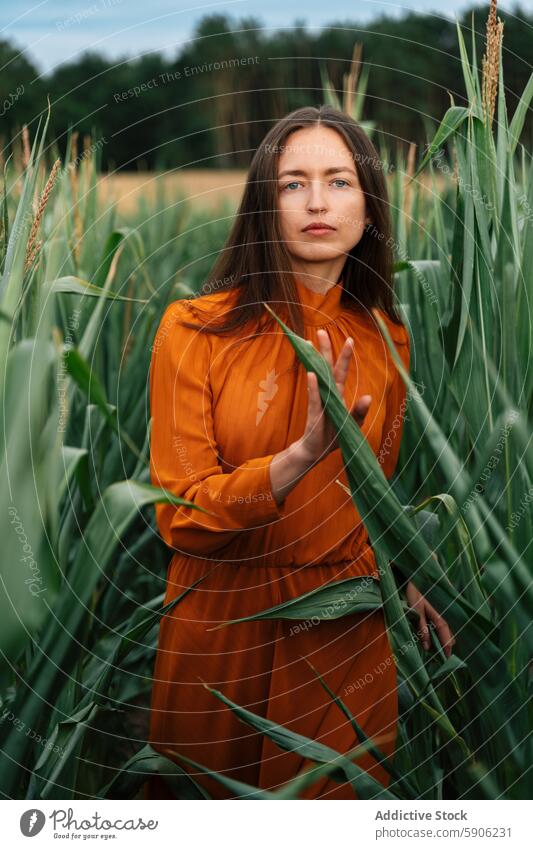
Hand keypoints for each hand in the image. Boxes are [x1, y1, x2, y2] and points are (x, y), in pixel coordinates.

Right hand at [298, 328, 371, 467]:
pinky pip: (314, 399)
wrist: (315, 451)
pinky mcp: (314, 416)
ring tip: (309, 345)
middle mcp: (327, 395)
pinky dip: (313, 388)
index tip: (349, 339)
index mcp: (337, 395)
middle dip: (325, 350)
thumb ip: (360, 411)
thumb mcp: (352, 424)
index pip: (340, 372)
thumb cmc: (333, 436)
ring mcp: (319, 403)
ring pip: (318, 378)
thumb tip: (368, 396)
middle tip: (320, 332)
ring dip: (315, 362)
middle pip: (326, 368)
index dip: (344, 356)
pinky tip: (311, 374)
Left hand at [405, 580, 455, 657]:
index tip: (447, 659)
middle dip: (447, 644)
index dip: (447, 648)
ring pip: (448, 628)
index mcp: (440, 615)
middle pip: (450, 633)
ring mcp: (446, 610)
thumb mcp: (416, 610)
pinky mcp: (443, 608)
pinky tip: (437, 633)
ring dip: (444, 637)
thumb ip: (422, 627)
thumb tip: (427, 646)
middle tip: (440, 656)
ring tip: (438, 647)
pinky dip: (443, 630)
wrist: (420, 574)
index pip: (447, 635)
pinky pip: (445, 622)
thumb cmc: (416, 591)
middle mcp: (446, 613)